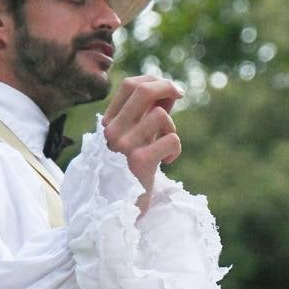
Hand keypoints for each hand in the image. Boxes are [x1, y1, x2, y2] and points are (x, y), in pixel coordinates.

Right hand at [102, 76, 182, 202]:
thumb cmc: (132, 171)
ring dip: (171, 128)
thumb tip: (168, 92)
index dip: (154, 80)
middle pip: (142, 90)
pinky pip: (172, 139)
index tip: (170, 89)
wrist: (120, 209)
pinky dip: (176, 149)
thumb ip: (148, 116)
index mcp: (108, 123)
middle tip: (180, 94)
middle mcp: (112, 131)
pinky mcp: (140, 161)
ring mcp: (124, 145)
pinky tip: (168, 161)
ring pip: (161, 116)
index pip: (129, 85)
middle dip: (166, 86)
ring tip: (164, 147)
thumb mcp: (138, 139)